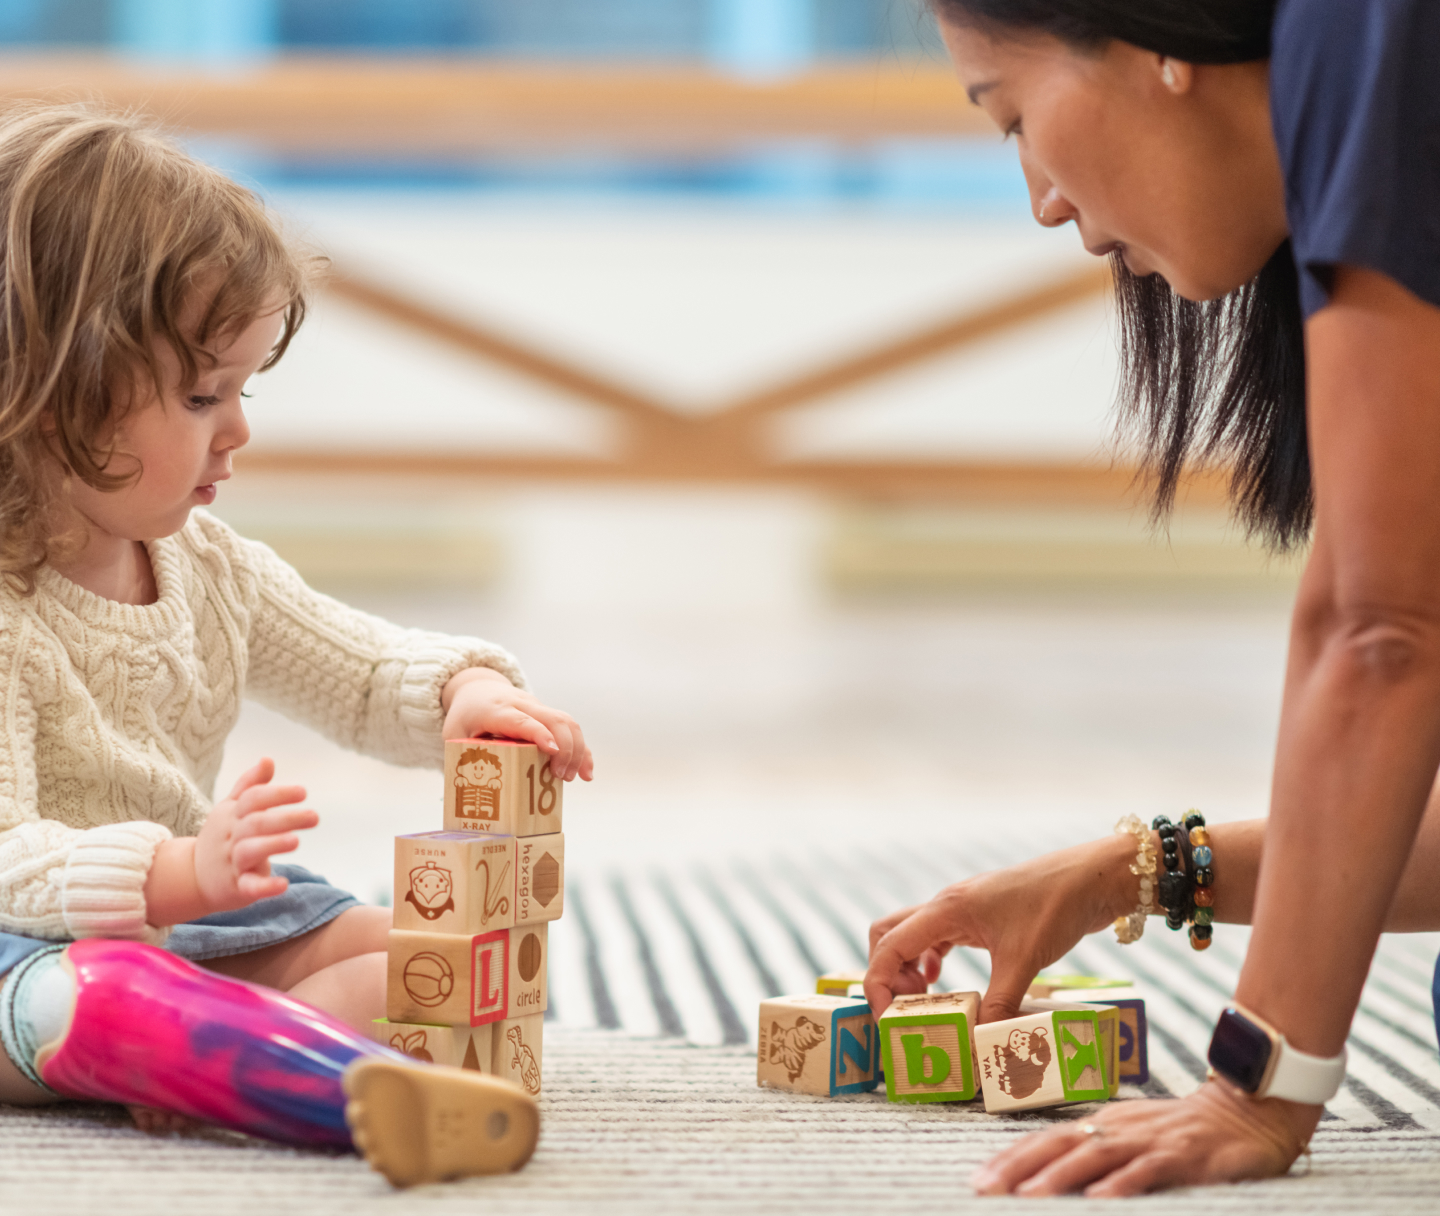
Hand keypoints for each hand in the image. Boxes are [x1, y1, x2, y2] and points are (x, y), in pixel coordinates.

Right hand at [144, 758, 317, 925]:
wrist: (192, 877)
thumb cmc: (221, 836)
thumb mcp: (230, 808)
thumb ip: (250, 785)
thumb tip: (268, 759)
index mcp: (232, 815)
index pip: (253, 799)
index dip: (277, 794)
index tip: (303, 792)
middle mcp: (231, 836)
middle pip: (256, 823)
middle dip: (286, 818)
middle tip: (314, 817)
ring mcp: (232, 862)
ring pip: (249, 851)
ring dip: (273, 845)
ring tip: (296, 841)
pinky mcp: (236, 888)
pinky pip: (249, 887)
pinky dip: (265, 886)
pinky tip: (283, 884)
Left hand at [441, 667, 593, 781]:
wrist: (478, 689)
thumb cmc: (465, 717)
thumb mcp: (455, 735)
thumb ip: (461, 759)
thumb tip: (463, 795)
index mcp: (496, 710)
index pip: (521, 720)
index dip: (538, 734)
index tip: (551, 752)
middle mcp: (522, 705)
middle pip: (554, 719)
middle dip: (564, 748)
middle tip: (560, 776)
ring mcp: (538, 707)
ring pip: (567, 721)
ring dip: (576, 750)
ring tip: (573, 778)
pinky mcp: (548, 714)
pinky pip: (570, 728)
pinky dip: (582, 750)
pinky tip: (587, 772)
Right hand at [865, 834, 1135, 1022]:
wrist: (1090, 878)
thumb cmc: (1055, 907)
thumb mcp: (1026, 961)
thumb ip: (999, 1003)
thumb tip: (979, 1042)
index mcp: (947, 910)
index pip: (890, 944)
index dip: (879, 983)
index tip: (888, 1017)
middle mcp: (946, 905)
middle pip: (889, 934)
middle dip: (888, 973)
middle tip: (908, 1007)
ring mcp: (962, 908)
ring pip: (912, 935)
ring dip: (908, 967)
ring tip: (925, 1001)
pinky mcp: (979, 915)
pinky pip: (937, 936)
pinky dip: (930, 960)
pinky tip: (943, 981)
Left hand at [972, 1080, 1318, 1195]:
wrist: (1248, 1111)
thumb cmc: (1184, 1133)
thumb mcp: (1135, 1140)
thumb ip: (1099, 1155)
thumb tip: (1051, 1180)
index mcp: (1103, 1124)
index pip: (1046, 1140)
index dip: (1011, 1160)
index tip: (979, 1182)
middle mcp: (1118, 1128)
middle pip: (1058, 1144)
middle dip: (1018, 1168)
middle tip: (984, 1191)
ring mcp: (1149, 1140)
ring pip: (1095, 1156)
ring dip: (1059, 1177)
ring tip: (1028, 1197)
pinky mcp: (1184, 1156)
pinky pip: (1148, 1171)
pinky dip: (1123, 1184)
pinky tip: (1101, 1199)